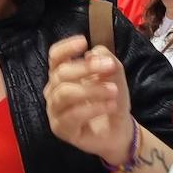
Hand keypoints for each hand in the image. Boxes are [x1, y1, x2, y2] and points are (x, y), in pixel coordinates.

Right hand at [44, 35, 132, 165]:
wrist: (119, 130)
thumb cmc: (111, 100)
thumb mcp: (114, 75)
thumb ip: (106, 59)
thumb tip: (92, 53)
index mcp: (62, 74)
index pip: (55, 57)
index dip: (66, 48)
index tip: (84, 42)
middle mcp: (53, 91)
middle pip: (60, 73)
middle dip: (86, 68)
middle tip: (110, 66)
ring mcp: (54, 111)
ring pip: (65, 93)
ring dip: (92, 89)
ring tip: (113, 91)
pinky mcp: (61, 129)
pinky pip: (72, 115)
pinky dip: (93, 108)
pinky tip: (110, 106)